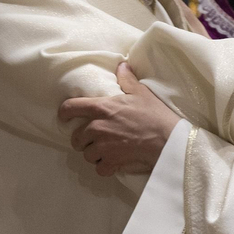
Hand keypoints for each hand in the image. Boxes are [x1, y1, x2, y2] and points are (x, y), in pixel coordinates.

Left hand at [56, 62, 181, 176]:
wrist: (169, 140)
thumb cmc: (155, 115)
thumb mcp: (141, 93)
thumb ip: (127, 79)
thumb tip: (122, 65)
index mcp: (102, 108)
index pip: (70, 107)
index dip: (64, 113)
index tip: (65, 117)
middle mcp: (97, 127)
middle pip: (76, 138)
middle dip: (83, 140)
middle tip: (94, 139)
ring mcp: (103, 147)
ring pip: (86, 155)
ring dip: (94, 154)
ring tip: (106, 152)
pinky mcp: (111, 162)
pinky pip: (99, 169)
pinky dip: (105, 167)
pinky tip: (113, 163)